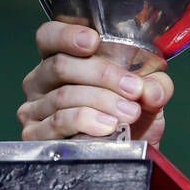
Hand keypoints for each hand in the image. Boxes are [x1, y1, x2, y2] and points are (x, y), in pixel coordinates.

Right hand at [19, 22, 172, 145]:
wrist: (129, 153)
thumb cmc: (131, 113)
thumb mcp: (149, 92)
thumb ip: (155, 84)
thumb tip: (149, 89)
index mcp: (62, 58)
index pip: (49, 37)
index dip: (66, 35)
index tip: (93, 41)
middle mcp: (41, 80)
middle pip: (61, 66)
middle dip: (103, 75)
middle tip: (133, 88)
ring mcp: (34, 108)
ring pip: (63, 96)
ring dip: (101, 102)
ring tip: (130, 112)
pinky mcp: (35, 135)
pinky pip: (59, 122)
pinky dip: (86, 122)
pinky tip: (108, 126)